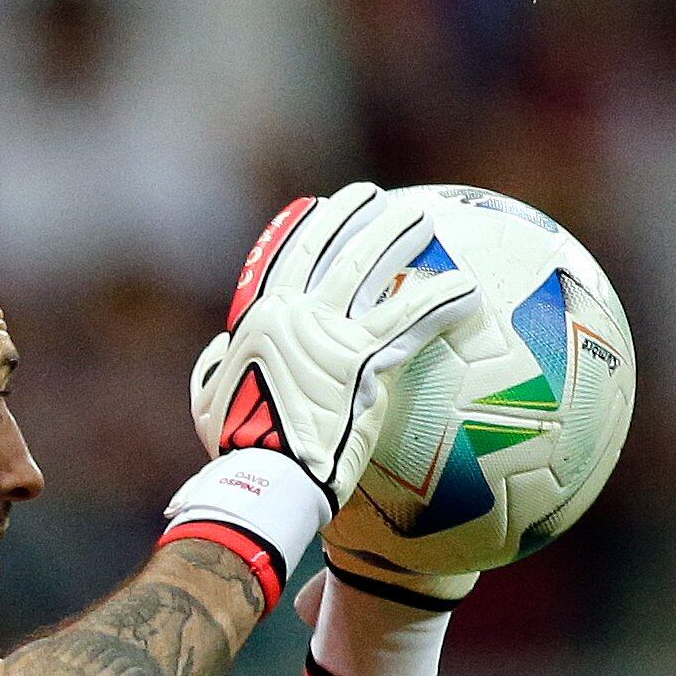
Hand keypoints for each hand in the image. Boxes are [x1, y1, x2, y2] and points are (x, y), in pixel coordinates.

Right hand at [190, 185, 479, 511]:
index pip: (283, 257)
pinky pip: (410, 321)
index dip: (305, 227)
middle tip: (375, 197)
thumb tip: (220, 350)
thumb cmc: (236, 449)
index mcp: (259, 318)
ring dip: (399, 236)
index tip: (321, 207)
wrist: (262, 479)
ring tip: (425, 217)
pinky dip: (441, 301)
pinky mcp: (364, 361)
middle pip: (330, 249)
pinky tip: (468, 288)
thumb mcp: (207, 402)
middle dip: (355, 214)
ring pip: (370, 269)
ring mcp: (329, 333)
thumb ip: (213, 368)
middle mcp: (293, 313)